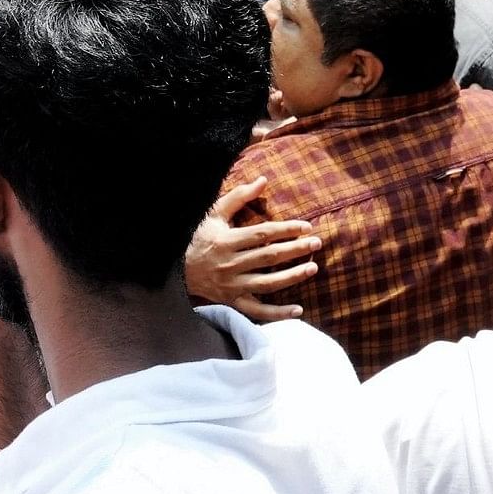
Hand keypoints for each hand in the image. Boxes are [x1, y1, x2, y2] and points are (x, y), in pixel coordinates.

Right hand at [185, 177, 319, 320]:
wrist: (175, 268)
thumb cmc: (198, 237)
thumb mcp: (214, 213)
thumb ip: (239, 196)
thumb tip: (264, 180)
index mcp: (226, 241)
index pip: (262, 234)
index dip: (286, 230)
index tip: (306, 227)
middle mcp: (230, 264)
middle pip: (268, 257)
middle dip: (295, 249)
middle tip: (316, 243)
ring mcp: (231, 286)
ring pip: (267, 283)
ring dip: (292, 277)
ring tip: (313, 268)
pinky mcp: (232, 302)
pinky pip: (257, 311)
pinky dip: (277, 313)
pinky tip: (297, 310)